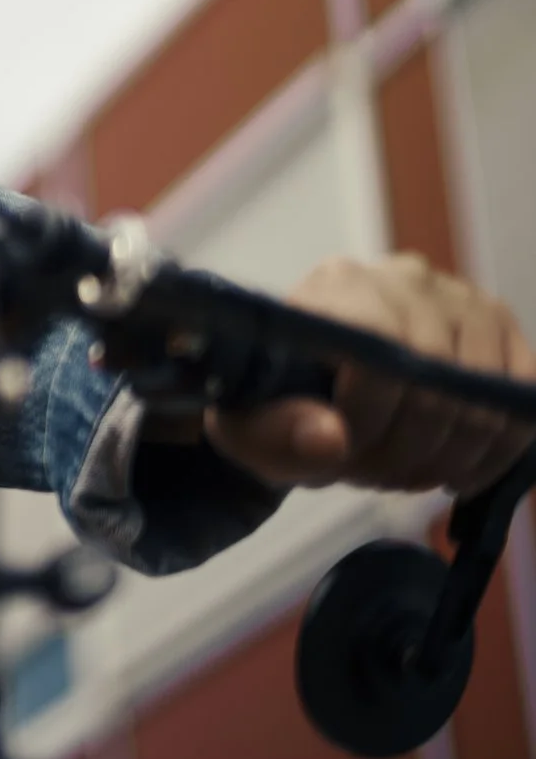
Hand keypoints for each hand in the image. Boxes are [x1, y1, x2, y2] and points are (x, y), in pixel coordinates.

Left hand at [205, 254, 535, 495]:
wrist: (313, 388)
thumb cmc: (278, 404)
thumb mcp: (249, 429)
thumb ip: (274, 435)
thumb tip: (331, 437)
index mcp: (335, 288)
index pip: (377, 354)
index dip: (367, 422)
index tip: (343, 458)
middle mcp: (404, 279)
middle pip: (436, 381)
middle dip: (406, 452)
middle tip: (376, 479)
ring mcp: (462, 299)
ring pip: (485, 397)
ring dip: (448, 456)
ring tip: (404, 474)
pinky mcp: (501, 330)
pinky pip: (524, 398)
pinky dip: (498, 449)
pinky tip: (457, 471)